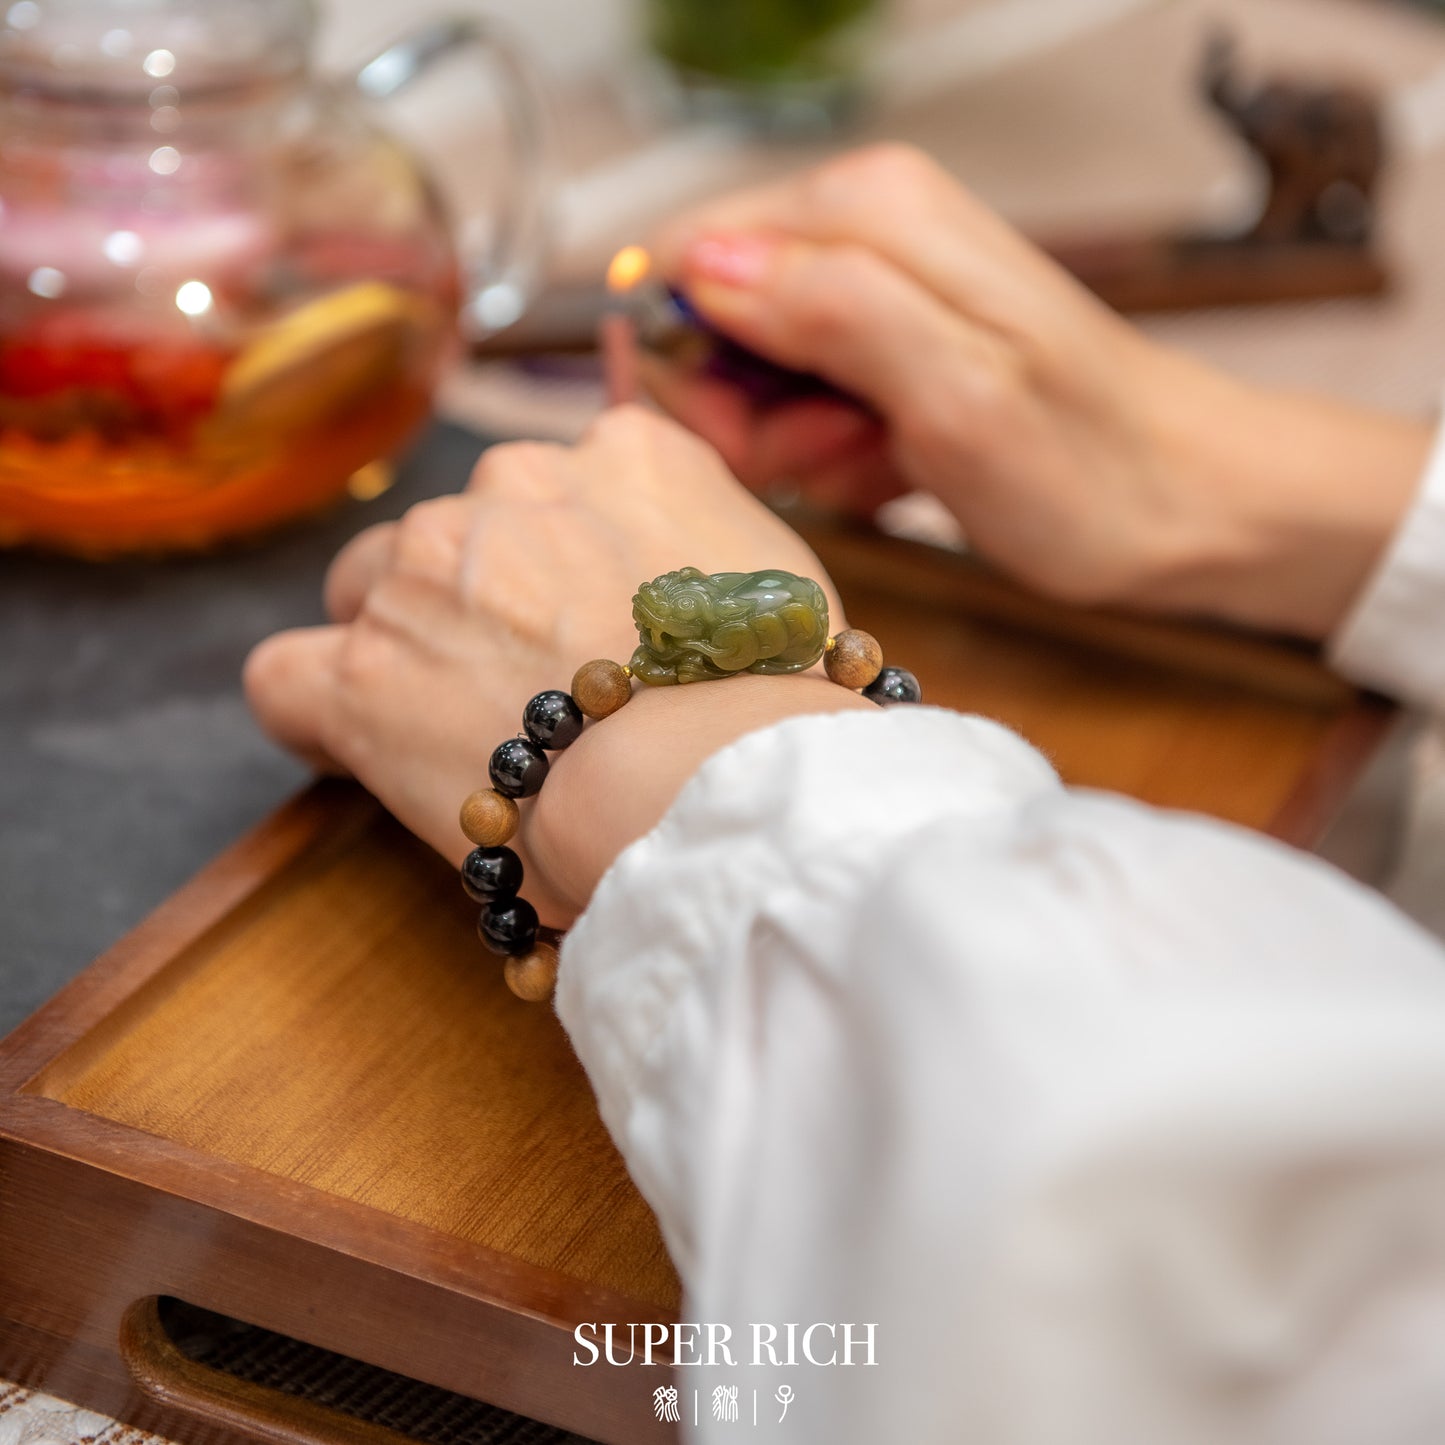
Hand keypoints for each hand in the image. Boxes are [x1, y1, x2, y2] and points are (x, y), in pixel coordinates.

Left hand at [244, 406, 865, 922]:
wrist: (716, 775)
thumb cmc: (775, 702)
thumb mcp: (777, 585)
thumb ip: (707, 548)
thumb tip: (676, 582)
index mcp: (625, 456)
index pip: (551, 481)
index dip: (547, 559)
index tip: (562, 619)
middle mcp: (514, 482)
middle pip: (454, 529)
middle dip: (469, 597)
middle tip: (518, 686)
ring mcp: (428, 566)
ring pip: (367, 588)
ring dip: (401, 647)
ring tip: (455, 731)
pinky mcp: (363, 668)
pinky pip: (287, 674)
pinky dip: (312, 711)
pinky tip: (351, 744)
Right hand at [648, 144, 1431, 638]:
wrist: (1186, 506)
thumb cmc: (1089, 467)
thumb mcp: (956, 393)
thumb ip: (832, 312)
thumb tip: (703, 270)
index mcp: (868, 209)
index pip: (687, 256)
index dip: (691, 362)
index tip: (748, 438)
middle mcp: (863, 231)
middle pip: (710, 320)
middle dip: (748, 414)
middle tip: (832, 460)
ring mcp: (875, 294)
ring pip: (750, 376)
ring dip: (795, 446)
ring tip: (876, 466)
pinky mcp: (888, 352)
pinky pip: (799, 406)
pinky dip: (830, 457)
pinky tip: (890, 471)